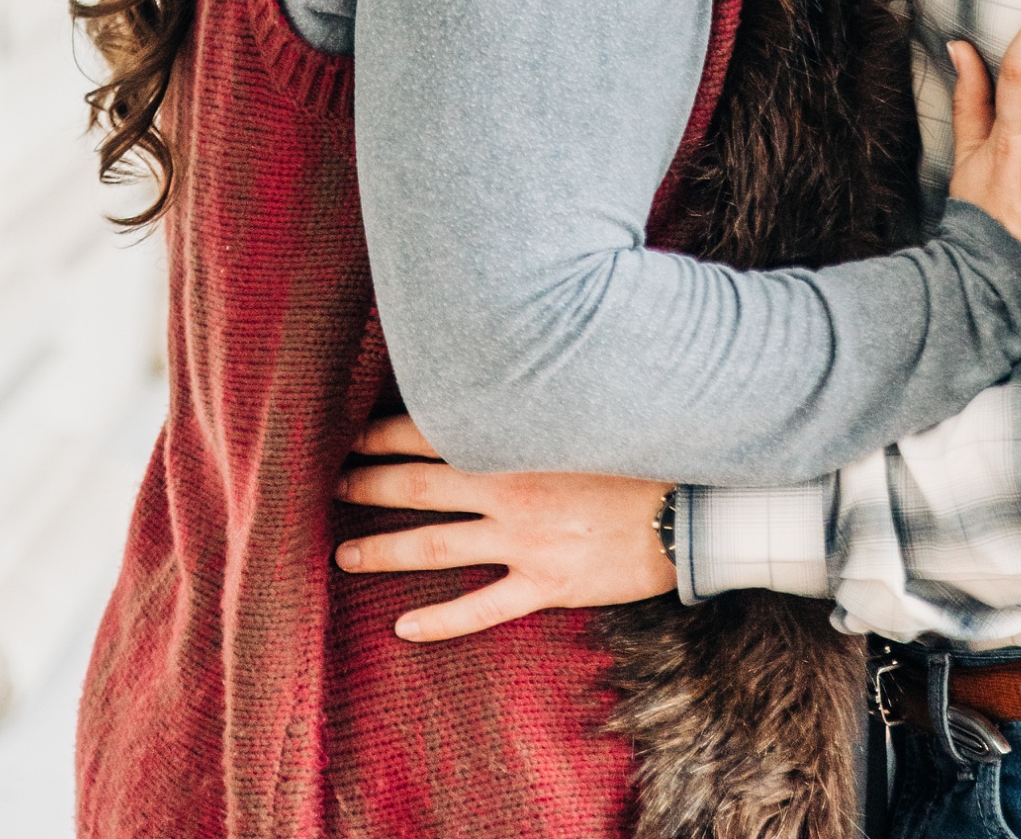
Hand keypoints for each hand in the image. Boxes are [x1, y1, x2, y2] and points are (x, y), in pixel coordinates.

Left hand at [331, 424, 670, 640]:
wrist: (692, 504)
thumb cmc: (637, 450)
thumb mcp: (576, 413)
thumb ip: (526, 407)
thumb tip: (482, 391)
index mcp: (511, 439)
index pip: (425, 430)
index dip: (379, 435)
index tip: (348, 436)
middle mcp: (506, 487)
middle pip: (414, 485)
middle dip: (365, 485)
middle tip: (328, 488)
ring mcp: (523, 539)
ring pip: (433, 545)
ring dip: (382, 551)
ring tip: (343, 557)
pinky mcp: (547, 584)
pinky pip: (481, 607)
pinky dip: (439, 620)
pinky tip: (403, 629)